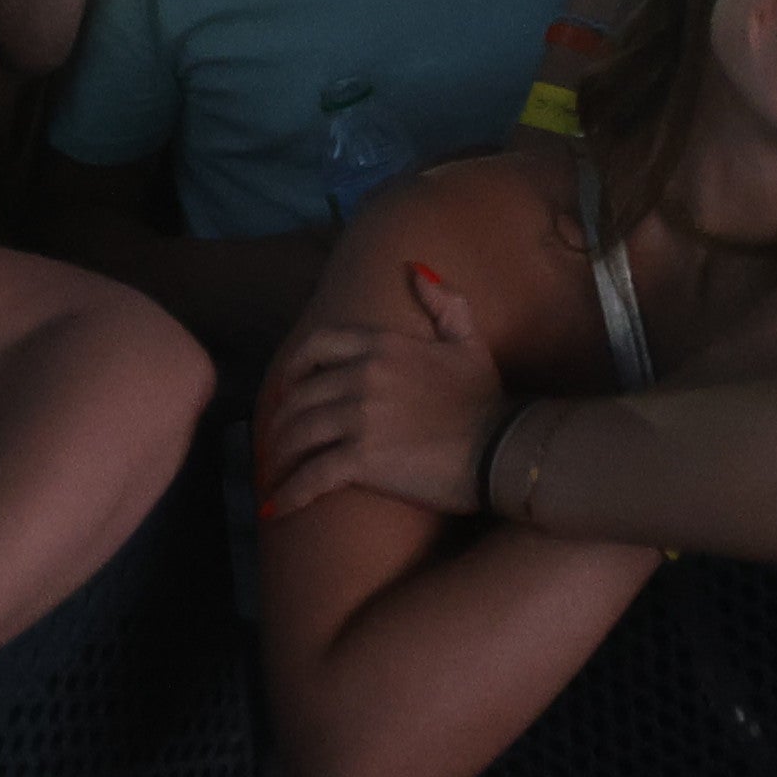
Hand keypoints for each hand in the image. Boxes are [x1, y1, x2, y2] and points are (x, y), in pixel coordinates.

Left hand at [252, 257, 514, 522]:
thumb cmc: (486, 401)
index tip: (286, 388)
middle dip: (280, 419)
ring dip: (280, 455)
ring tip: (276, 472)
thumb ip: (444, 303)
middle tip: (277, 439)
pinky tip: (280, 507)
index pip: (317, 345)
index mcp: (383, 345)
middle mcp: (364, 376)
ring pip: (299, 433)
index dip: (293, 367)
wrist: (500, 450)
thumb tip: (415, 269)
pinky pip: (312, 475)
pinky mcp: (362, 459)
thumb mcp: (469, 342)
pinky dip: (290, 493)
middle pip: (300, 395)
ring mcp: (360, 417)